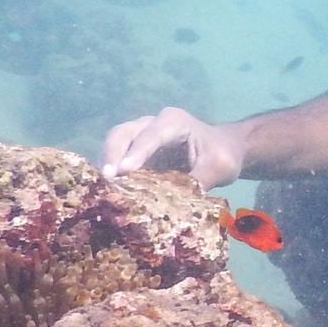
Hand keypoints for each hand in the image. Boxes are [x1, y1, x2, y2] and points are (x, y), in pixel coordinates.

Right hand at [100, 107, 246, 188]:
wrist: (224, 150)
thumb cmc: (223, 154)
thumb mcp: (219, 167)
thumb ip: (199, 180)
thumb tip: (177, 205)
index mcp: (174, 122)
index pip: (152, 135)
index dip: (137, 152)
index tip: (124, 170)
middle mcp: (152, 124)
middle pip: (123, 133)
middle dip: (112, 154)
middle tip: (106, 179)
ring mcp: (140, 136)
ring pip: (115, 143)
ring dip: (108, 164)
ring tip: (102, 188)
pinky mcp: (135, 153)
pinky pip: (118, 158)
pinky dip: (112, 172)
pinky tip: (108, 191)